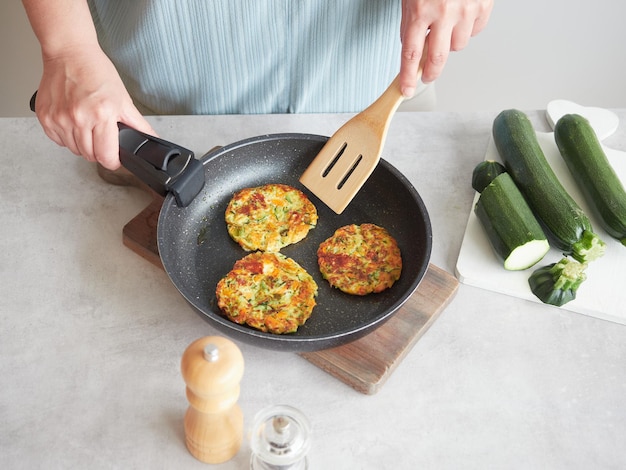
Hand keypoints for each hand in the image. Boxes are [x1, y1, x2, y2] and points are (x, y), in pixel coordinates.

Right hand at [33, 44, 155, 169]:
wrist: (70, 53)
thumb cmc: (96, 72)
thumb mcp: (123, 99)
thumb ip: (138, 124)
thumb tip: (151, 139)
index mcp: (101, 114)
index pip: (106, 156)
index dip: (113, 161)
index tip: (114, 157)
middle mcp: (78, 118)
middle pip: (89, 156)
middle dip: (98, 151)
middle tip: (102, 136)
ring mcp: (60, 118)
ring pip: (74, 150)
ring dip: (82, 144)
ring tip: (87, 125)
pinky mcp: (46, 117)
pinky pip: (58, 140)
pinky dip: (66, 136)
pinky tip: (73, 122)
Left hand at [399, 0, 492, 95]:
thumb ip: (410, 23)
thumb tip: (412, 50)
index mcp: (419, 9)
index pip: (410, 54)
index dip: (408, 77)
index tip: (407, 90)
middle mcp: (443, 13)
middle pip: (436, 58)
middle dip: (431, 72)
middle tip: (427, 75)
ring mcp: (466, 10)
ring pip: (458, 46)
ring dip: (450, 42)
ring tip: (446, 25)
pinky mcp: (484, 6)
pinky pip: (475, 31)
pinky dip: (467, 28)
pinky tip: (462, 15)